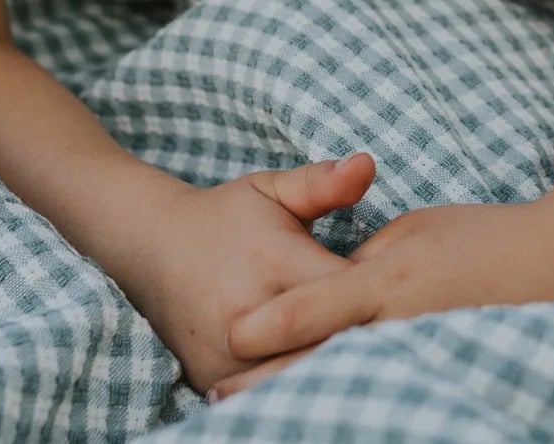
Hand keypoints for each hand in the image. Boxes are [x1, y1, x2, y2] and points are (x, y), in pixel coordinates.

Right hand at [119, 153, 374, 395]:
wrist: (154, 247)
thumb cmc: (227, 216)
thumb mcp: (273, 189)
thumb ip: (323, 182)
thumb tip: (369, 163)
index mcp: (273, 261)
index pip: (348, 291)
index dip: (380, 292)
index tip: (399, 286)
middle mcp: (248, 312)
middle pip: (331, 340)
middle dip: (364, 333)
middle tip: (390, 326)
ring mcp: (229, 354)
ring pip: (303, 372)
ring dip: (335, 363)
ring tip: (364, 349)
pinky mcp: (215, 381)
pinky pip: (273, 389)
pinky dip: (299, 379)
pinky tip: (322, 367)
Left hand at [212, 199, 553, 399]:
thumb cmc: (486, 236)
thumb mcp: (417, 230)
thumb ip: (367, 259)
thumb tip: (337, 286)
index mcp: (393, 279)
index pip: (320, 307)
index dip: (274, 323)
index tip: (231, 336)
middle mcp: (404, 322)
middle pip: (327, 357)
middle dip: (276, 378)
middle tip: (225, 395)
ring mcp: (426, 353)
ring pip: (357, 383)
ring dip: (311, 395)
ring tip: (262, 417)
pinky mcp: (445, 372)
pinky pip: (393, 389)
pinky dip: (360, 401)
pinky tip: (333, 411)